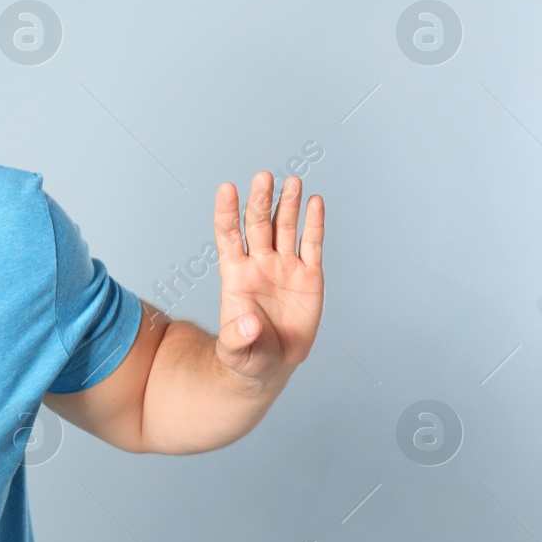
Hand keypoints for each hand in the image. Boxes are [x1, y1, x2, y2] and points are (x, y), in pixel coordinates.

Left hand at [211, 171, 323, 385]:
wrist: (271, 365)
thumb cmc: (246, 355)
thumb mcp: (236, 352)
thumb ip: (238, 337)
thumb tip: (250, 324)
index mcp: (235, 276)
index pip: (228, 236)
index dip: (227, 212)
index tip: (227, 188)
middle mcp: (259, 264)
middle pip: (258, 225)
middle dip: (260, 201)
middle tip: (263, 176)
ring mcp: (285, 267)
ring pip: (285, 228)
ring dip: (287, 204)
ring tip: (290, 180)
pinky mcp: (310, 277)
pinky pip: (312, 245)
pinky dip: (314, 223)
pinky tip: (315, 201)